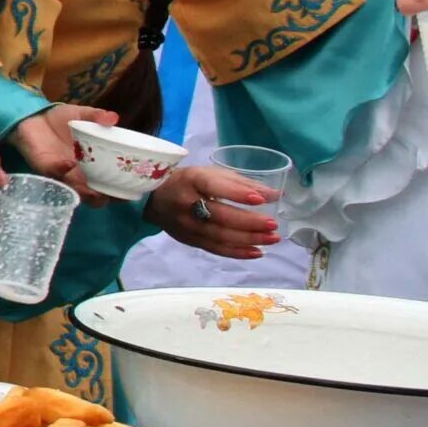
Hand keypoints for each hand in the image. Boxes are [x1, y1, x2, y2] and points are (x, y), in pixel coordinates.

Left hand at [10, 102, 117, 200]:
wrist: (33, 116)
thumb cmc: (62, 120)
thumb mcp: (82, 115)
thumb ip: (97, 116)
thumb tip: (114, 117)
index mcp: (94, 164)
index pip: (110, 185)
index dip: (122, 192)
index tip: (134, 190)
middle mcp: (79, 174)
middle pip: (94, 196)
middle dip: (103, 198)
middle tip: (113, 195)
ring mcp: (62, 173)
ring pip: (74, 191)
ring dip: (84, 191)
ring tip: (94, 190)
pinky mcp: (44, 167)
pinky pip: (54, 173)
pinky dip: (62, 169)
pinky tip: (69, 163)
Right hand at [147, 165, 280, 258]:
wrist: (153, 199)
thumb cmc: (187, 182)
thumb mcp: (209, 174)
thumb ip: (241, 183)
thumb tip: (273, 195)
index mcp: (191, 180)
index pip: (213, 186)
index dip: (236, 193)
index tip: (259, 200)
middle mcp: (186, 203)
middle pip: (219, 216)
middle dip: (248, 222)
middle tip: (273, 224)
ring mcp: (186, 225)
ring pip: (220, 236)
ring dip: (249, 239)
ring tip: (272, 238)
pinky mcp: (189, 240)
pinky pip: (215, 249)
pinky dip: (237, 252)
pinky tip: (257, 252)